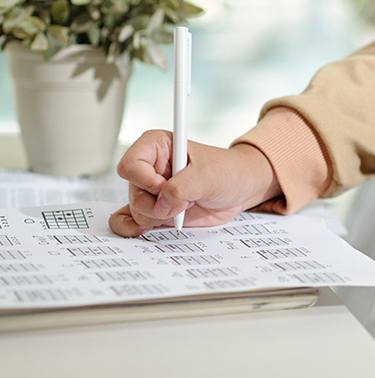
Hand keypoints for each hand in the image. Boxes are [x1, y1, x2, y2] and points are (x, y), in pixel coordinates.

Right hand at [109, 130, 281, 236]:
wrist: (240, 189)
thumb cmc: (226, 172)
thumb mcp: (208, 176)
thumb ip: (181, 188)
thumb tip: (161, 204)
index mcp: (156, 146)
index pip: (131, 166)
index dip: (147, 182)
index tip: (168, 187)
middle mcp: (150, 168)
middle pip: (134, 193)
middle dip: (159, 205)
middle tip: (185, 202)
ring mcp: (152, 190)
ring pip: (137, 210)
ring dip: (161, 216)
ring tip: (185, 206)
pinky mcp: (157, 209)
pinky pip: (132, 220)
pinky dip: (135, 228)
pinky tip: (146, 230)